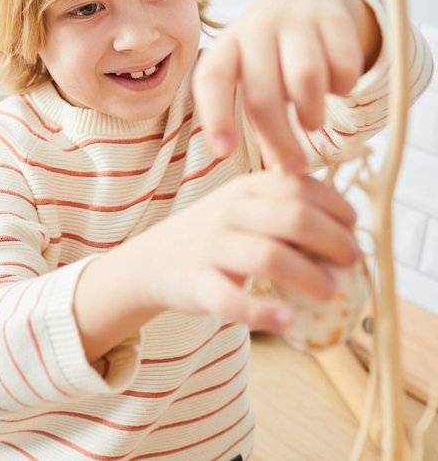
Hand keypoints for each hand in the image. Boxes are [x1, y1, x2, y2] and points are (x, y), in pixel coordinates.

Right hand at [140, 170, 358, 330]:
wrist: (155, 259)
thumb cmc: (219, 233)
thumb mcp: (247, 207)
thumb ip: (287, 207)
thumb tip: (349, 226)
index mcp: (246, 187)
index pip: (300, 187)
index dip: (335, 207)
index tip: (353, 226)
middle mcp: (229, 210)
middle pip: (292, 218)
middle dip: (331, 239)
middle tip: (352, 260)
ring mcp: (211, 247)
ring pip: (267, 256)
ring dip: (307, 275)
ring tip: (330, 292)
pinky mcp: (197, 285)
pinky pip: (231, 300)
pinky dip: (261, 312)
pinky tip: (286, 321)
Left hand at [193, 0, 380, 170]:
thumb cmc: (272, 56)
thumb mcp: (252, 78)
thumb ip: (258, 121)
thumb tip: (279, 176)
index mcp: (227, 47)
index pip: (211, 79)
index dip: (217, 115)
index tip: (224, 152)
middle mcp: (255, 29)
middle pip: (263, 92)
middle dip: (279, 138)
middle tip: (295, 167)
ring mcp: (294, 20)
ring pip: (304, 77)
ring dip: (312, 112)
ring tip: (312, 124)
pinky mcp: (332, 17)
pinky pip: (342, 64)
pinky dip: (343, 87)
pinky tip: (337, 89)